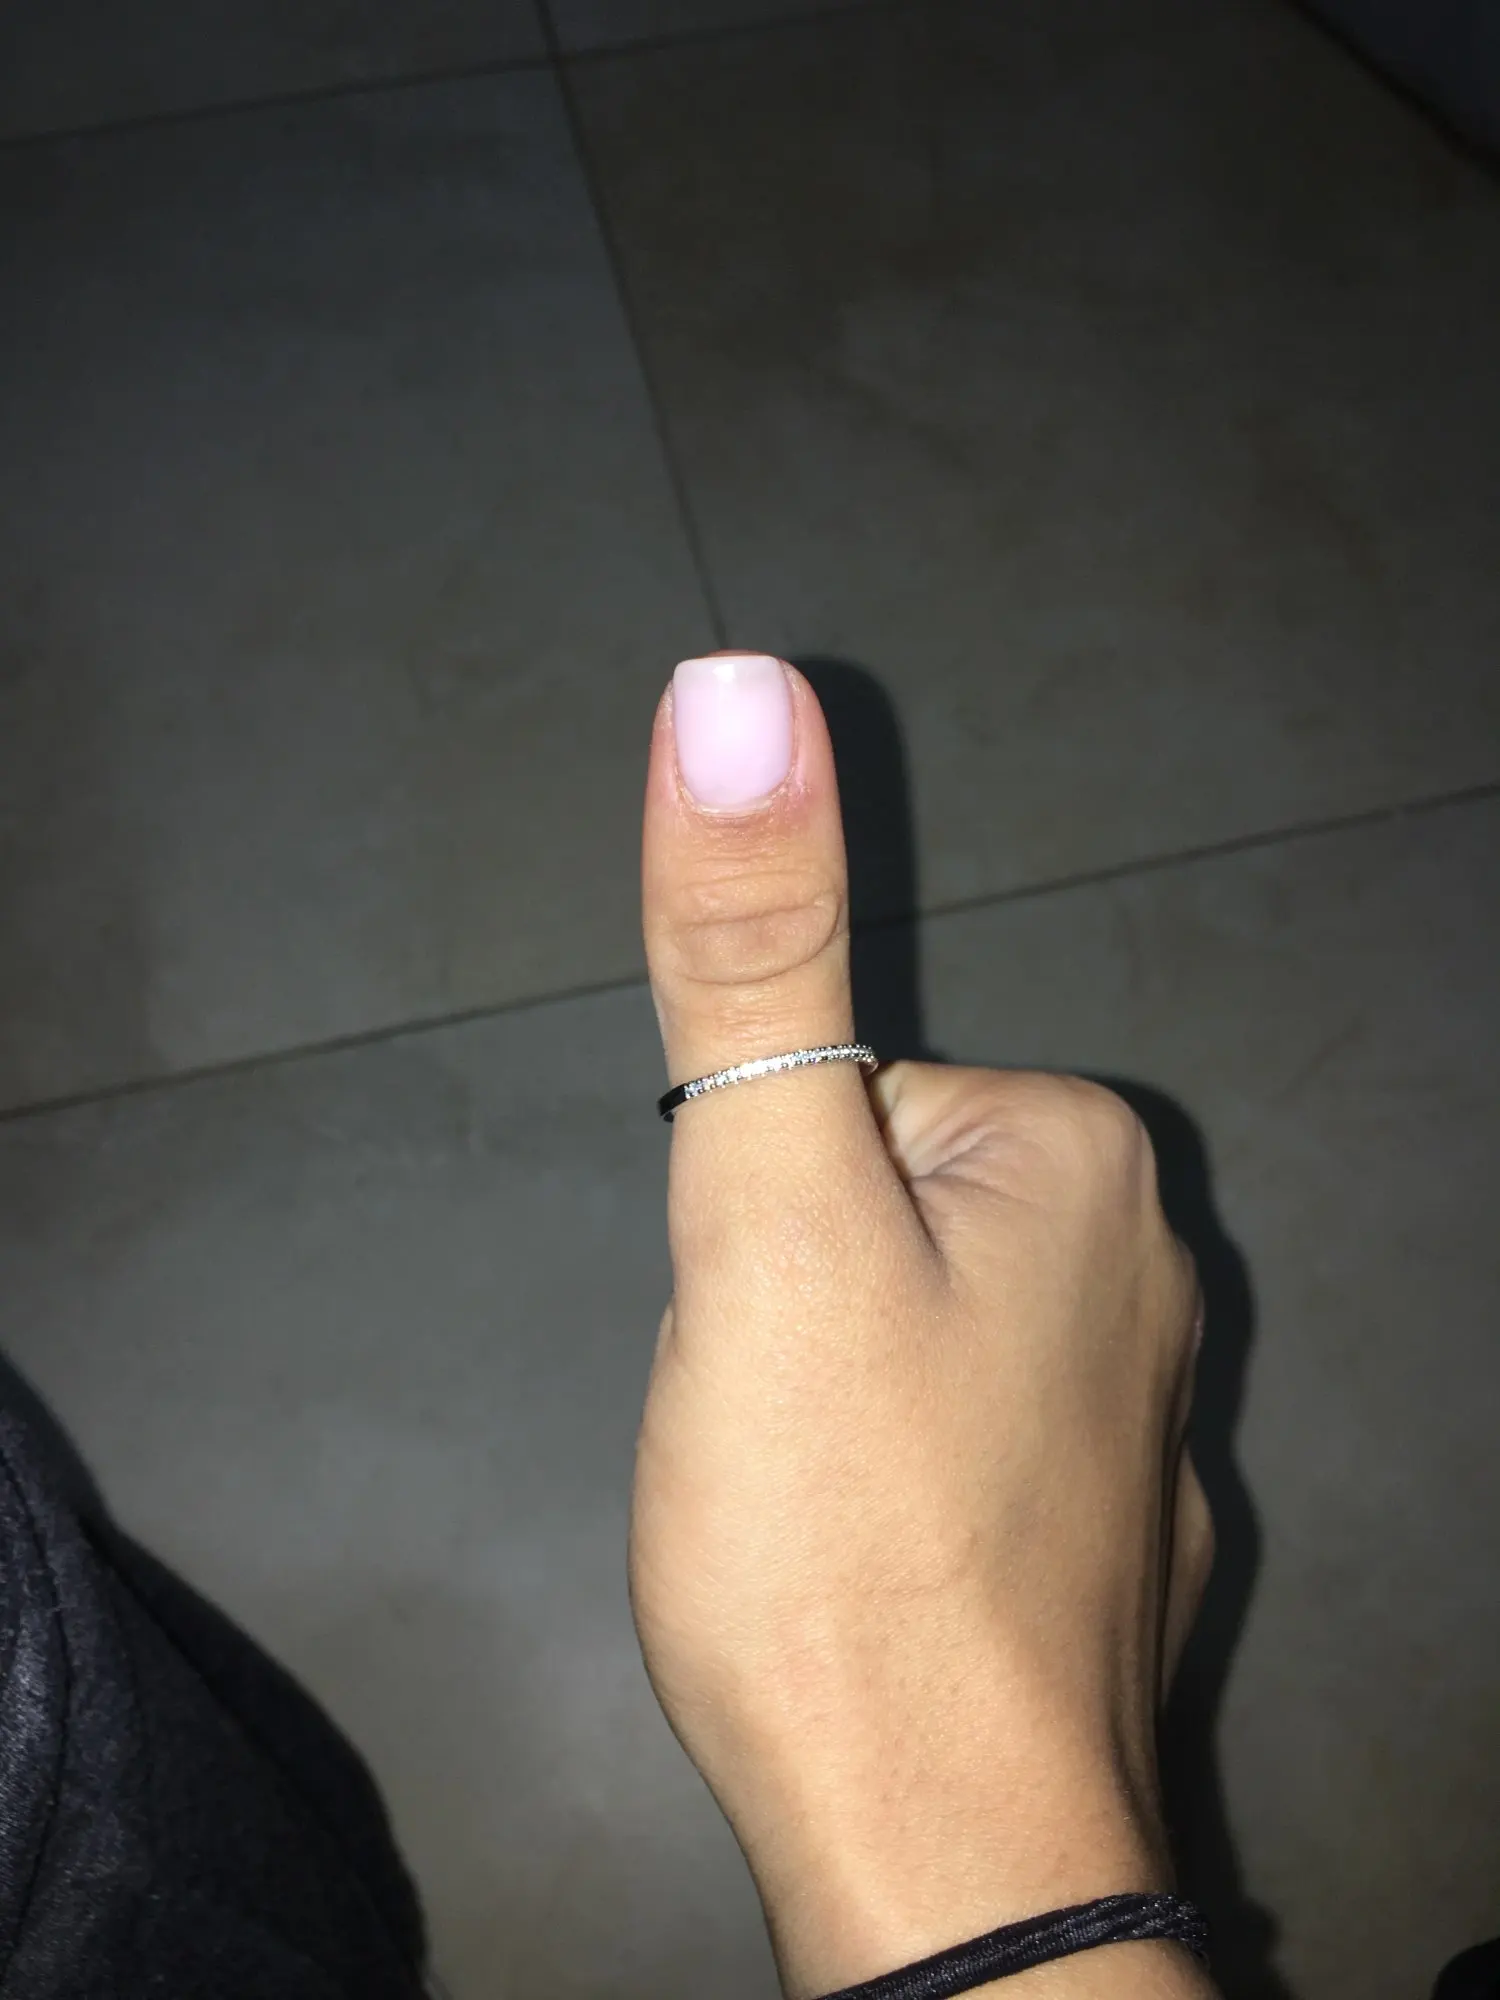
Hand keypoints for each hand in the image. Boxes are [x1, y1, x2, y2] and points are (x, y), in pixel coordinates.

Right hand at [633, 655, 1216, 1997]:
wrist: (935, 1855)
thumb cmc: (835, 1528)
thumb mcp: (759, 1215)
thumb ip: (751, 952)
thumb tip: (735, 687)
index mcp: (1075, 1155)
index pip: (840, 1098)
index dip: (757, 1218)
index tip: (770, 1344)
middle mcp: (1150, 1262)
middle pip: (869, 1209)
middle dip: (791, 1302)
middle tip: (781, 1434)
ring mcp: (1144, 1409)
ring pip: (900, 1329)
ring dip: (828, 1397)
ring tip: (819, 1512)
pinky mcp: (1109, 1531)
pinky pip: (955, 1438)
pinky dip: (896, 1483)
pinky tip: (881, 1569)